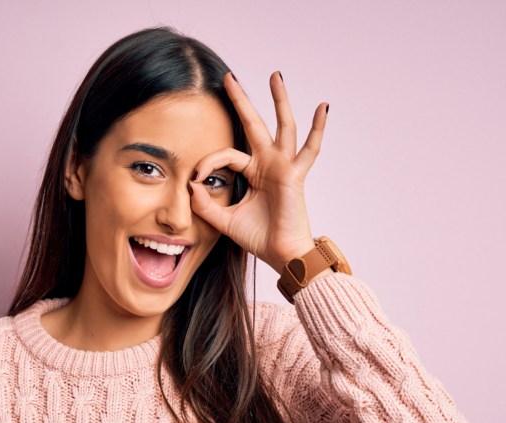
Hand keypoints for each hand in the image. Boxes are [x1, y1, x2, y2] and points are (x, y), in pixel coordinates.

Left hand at [190, 71, 328, 273]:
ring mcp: (283, 166)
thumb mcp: (223, 220)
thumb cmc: (259, 238)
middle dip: (241, 101)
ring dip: (278, 100)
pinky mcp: (295, 175)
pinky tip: (323, 106)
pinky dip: (317, 128)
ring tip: (275, 75)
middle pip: (253, 125)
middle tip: (229, 77)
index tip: (195, 179)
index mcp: (252, 172)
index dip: (208, 163)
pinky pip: (309, 149)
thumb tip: (191, 185)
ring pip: (282, 126)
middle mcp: (268, 164)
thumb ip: (205, 205)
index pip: (226, 155)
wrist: (280, 255)